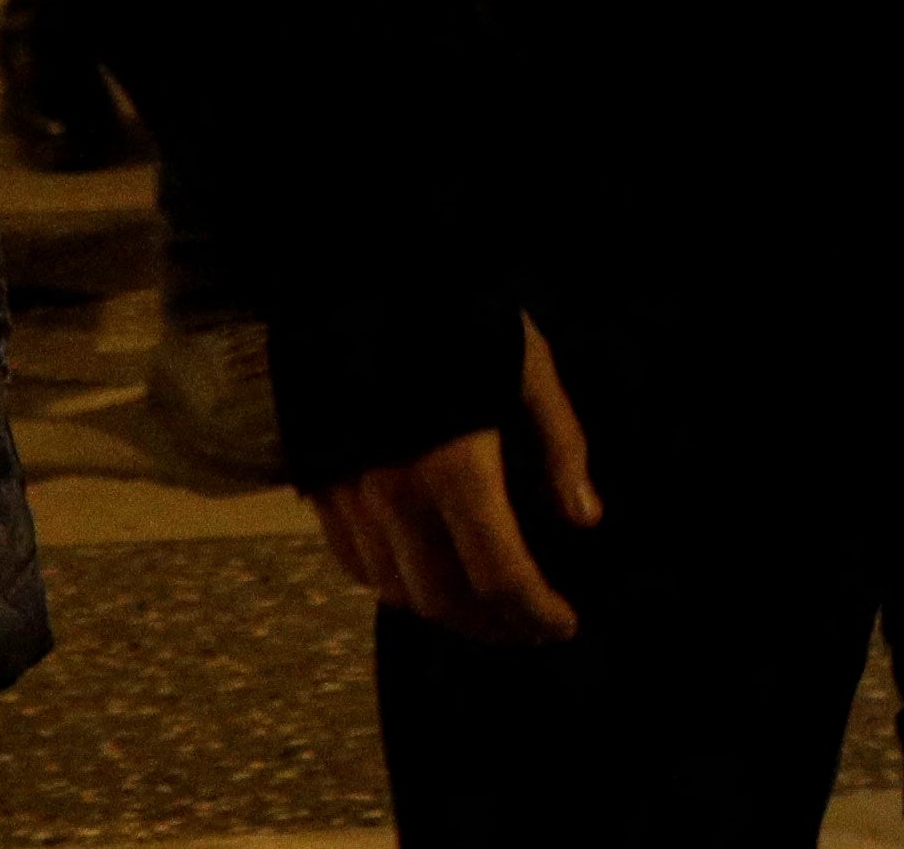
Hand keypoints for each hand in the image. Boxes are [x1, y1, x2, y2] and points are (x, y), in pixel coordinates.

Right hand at [306, 314, 601, 643]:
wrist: (353, 279)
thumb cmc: (455, 315)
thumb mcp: (528, 368)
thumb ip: (559, 446)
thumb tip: (583, 518)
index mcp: (456, 466)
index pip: (500, 575)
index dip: (536, 612)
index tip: (563, 624)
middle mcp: (395, 493)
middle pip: (444, 600)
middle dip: (495, 625)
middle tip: (532, 624)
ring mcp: (349, 494)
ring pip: (396, 592)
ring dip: (446, 611)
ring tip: (488, 607)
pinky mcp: (319, 485)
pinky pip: (355, 563)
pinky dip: (396, 585)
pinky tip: (429, 575)